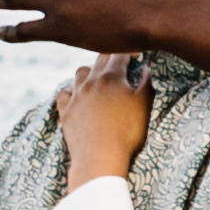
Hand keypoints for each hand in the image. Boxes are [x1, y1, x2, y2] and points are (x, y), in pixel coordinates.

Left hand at [50, 56, 150, 180]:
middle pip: (99, 59)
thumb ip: (146, 83)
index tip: (135, 54)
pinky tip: (76, 96)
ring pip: (80, 73)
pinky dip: (70, 91)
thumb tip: (146, 68)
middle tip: (120, 62)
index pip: (120, 54)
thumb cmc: (127, 133)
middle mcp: (91, 81)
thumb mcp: (144, 106)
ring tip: (98, 78)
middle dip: (110, 57)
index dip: (128, 52)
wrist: (100, 158)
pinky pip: (63, 93)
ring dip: (90, 71)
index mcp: (112, 77)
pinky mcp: (65, 111)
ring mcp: (76, 96)